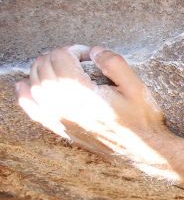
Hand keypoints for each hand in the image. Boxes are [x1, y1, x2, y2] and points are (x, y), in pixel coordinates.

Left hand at [14, 45, 178, 180]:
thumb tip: (94, 51)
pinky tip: (25, 87)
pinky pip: (32, 110)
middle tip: (75, 58)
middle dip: (56, 56)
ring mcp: (60, 119)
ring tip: (58, 66)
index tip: (90, 55)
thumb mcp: (136, 86)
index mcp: (82, 91)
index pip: (61, 57)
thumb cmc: (141, 119)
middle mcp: (64, 105)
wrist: (143, 151)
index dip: (74, 49)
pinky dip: (25, 96)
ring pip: (35, 86)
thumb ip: (114, 63)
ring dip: (41, 70)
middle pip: (45, 68)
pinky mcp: (61, 129)